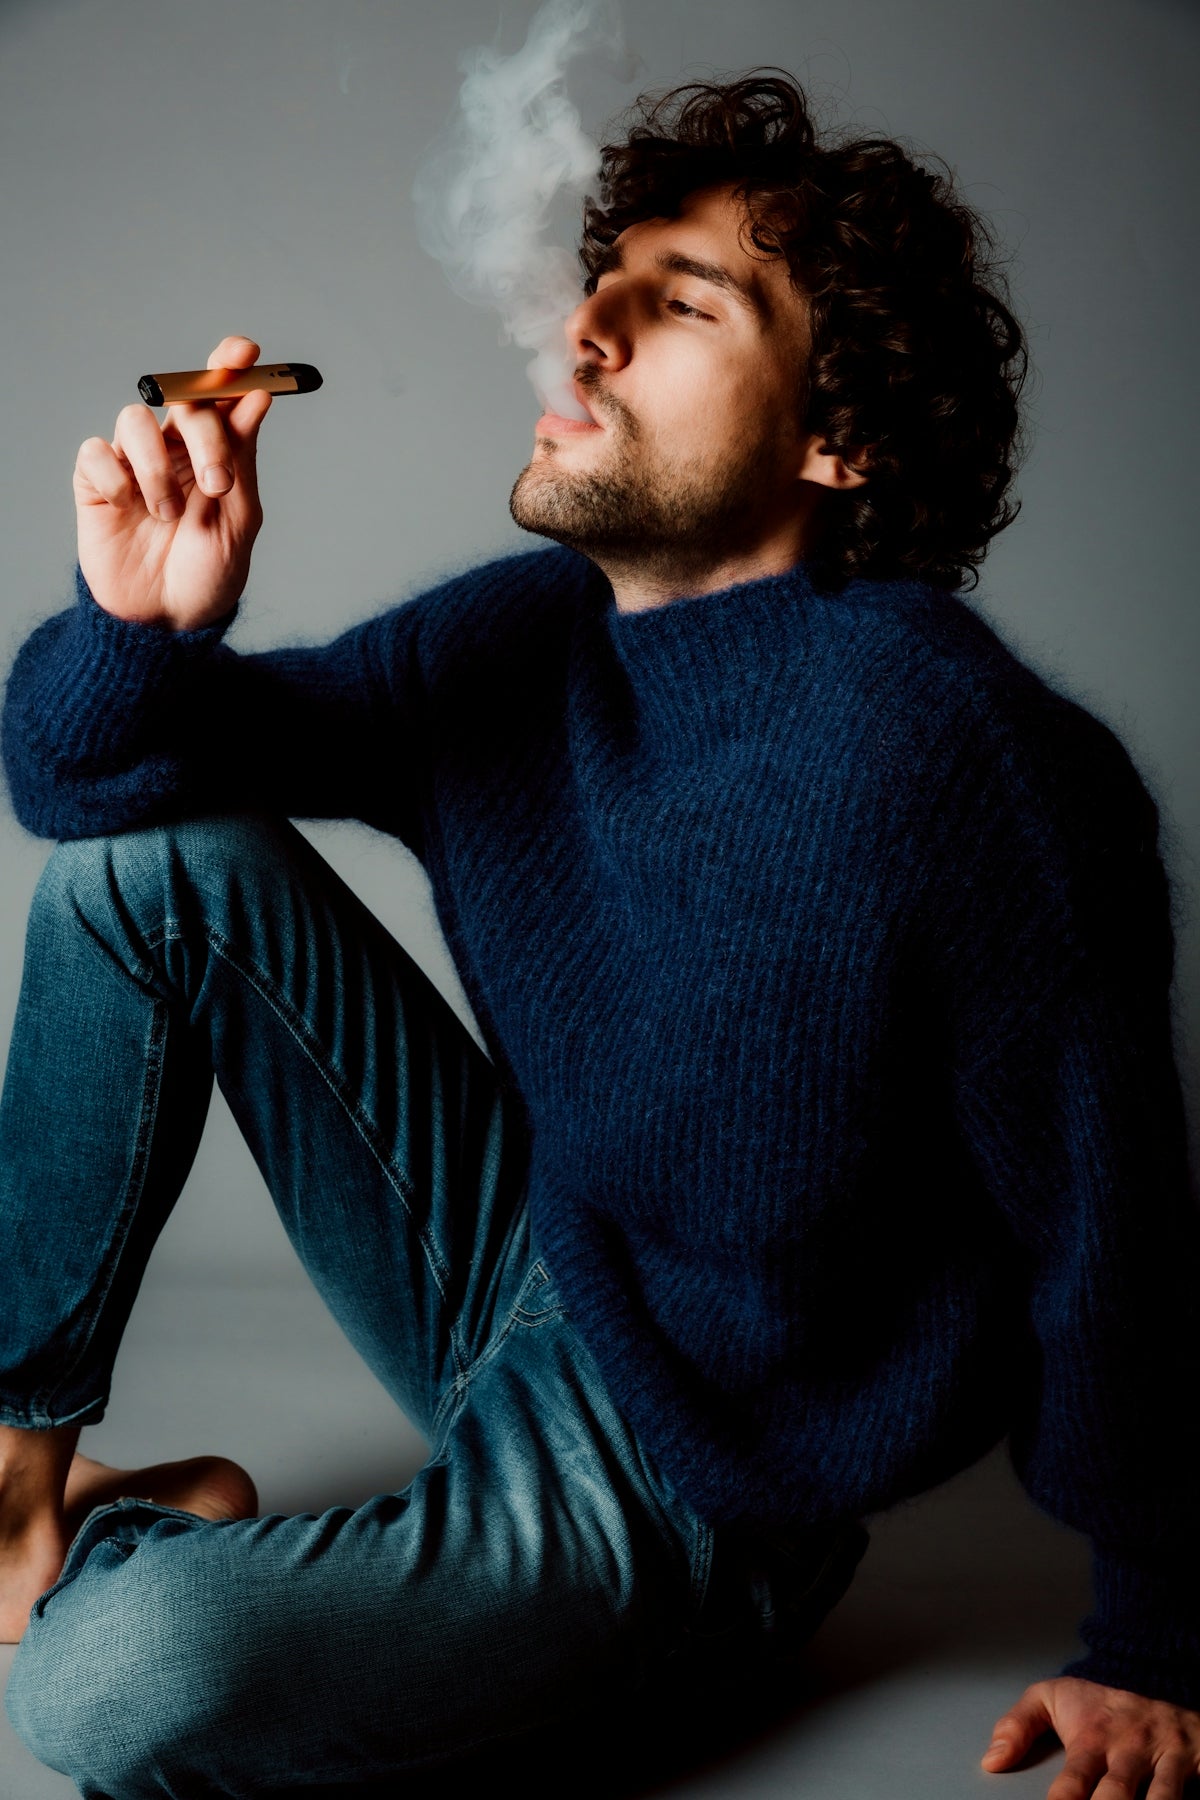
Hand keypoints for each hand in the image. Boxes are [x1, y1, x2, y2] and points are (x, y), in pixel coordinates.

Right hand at [74, 334, 271, 630]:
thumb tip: (257, 397)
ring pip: (135, 419)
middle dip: (205, 435)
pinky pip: (96, 453)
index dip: (229, 365)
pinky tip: (129, 510)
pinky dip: (116, 480)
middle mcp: (173, 449)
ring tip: (168, 516)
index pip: (220, 395)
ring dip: (157, 469)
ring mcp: (133, 463)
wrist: (167, 621)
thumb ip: (244, 460)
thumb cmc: (208, 575)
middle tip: (217, 484)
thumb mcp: (239, 522)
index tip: (244, 352)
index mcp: (215, 454)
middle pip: (183, 399)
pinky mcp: (96, 483)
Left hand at [982, 1676, 1199, 1797]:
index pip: (1073, 1782)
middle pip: (1117, 1796)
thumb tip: (991, 1761)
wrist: (1151, 1668)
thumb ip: (1017, 1726)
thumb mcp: (1051, 1698)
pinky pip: (1195, 1791)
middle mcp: (1128, 1751)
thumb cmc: (1099, 1698)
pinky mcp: (1195, 1762)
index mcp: (1091, 1739)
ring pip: (1162, 1799)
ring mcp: (1165, 1759)